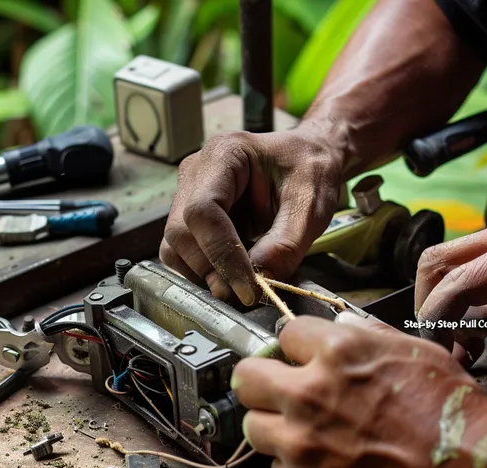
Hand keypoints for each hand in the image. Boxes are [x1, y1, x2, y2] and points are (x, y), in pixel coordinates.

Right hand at [160, 126, 344, 304]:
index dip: (221, 254)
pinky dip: (206, 271)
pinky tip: (235, 273)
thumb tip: (259, 283)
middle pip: (181, 232)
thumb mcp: (310, 205)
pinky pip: (183, 253)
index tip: (248, 288)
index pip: (203, 211)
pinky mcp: (190, 217)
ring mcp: (187, 194)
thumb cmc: (310, 171)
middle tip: (248, 294)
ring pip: (176, 247)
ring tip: (244, 283)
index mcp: (224, 153)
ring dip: (205, 274)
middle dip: (212, 270)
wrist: (307, 161)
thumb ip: (285, 244)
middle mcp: (195, 171)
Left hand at [231, 312, 486, 467]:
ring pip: (252, 425)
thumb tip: (340, 326)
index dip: (297, 346)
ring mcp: (301, 443)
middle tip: (280, 387)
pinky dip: (293, 466)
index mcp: (337, 352)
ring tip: (302, 429)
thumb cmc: (452, 418)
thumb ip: (366, 335)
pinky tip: (322, 462)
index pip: (283, 334)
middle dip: (263, 378)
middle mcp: (310, 394)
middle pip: (247, 376)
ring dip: (273, 424)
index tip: (301, 356)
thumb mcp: (414, 352)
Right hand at [415, 212, 486, 367]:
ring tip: (466, 341)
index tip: (442, 353)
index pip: (458, 282)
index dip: (440, 319)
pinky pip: (479, 268)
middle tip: (442, 342)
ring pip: (454, 262)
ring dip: (447, 300)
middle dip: (428, 303)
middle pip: (438, 260)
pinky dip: (470, 297)